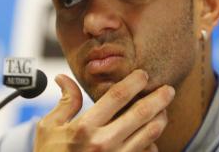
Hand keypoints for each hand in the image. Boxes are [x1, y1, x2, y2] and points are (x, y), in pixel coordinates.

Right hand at [33, 70, 174, 151]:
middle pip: (141, 114)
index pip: (117, 97)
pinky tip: (151, 137)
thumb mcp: (49, 128)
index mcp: (85, 128)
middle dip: (159, 98)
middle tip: (168, 89)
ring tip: (164, 110)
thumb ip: (64, 102)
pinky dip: (152, 144)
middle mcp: (103, 144)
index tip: (143, 74)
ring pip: (150, 135)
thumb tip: (63, 77)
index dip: (134, 82)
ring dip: (160, 119)